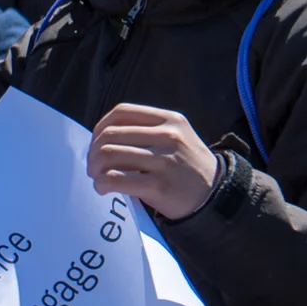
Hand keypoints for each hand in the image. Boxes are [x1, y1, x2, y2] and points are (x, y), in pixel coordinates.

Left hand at [88, 103, 220, 219]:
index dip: (99, 128)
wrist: (213, 193)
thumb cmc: (185, 166)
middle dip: (93, 153)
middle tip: (94, 167)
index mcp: (169, 119)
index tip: (97, 145)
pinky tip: (104, 188)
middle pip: (109, 135)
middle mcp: (168, 135)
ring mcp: (164, 160)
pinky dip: (101, 184)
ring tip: (99, 178)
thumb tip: (100, 139)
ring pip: (107, 155)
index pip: (121, 112)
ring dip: (94, 169)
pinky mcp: (158, 185)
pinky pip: (114, 179)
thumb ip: (144, 132)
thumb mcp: (175, 136)